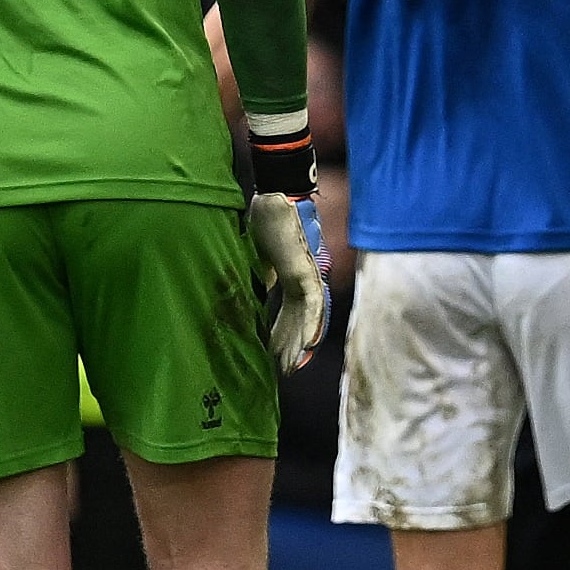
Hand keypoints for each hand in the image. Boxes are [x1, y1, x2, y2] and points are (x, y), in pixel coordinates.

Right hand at [246, 188, 327, 369]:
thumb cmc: (265, 222)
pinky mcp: (307, 272)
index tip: (273, 354)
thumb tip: (257, 293)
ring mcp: (306, 276)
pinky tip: (309, 345)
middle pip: (298, 320)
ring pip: (307, 318)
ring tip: (294, 366)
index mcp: (290, 276)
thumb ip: (263, 276)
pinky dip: (311, 325)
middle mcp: (302, 280)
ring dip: (300, 343)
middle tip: (285, 370)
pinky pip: (312, 304)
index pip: (287, 312)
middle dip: (290, 346)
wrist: (274, 200)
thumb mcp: (260, 257)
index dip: (281, 334)